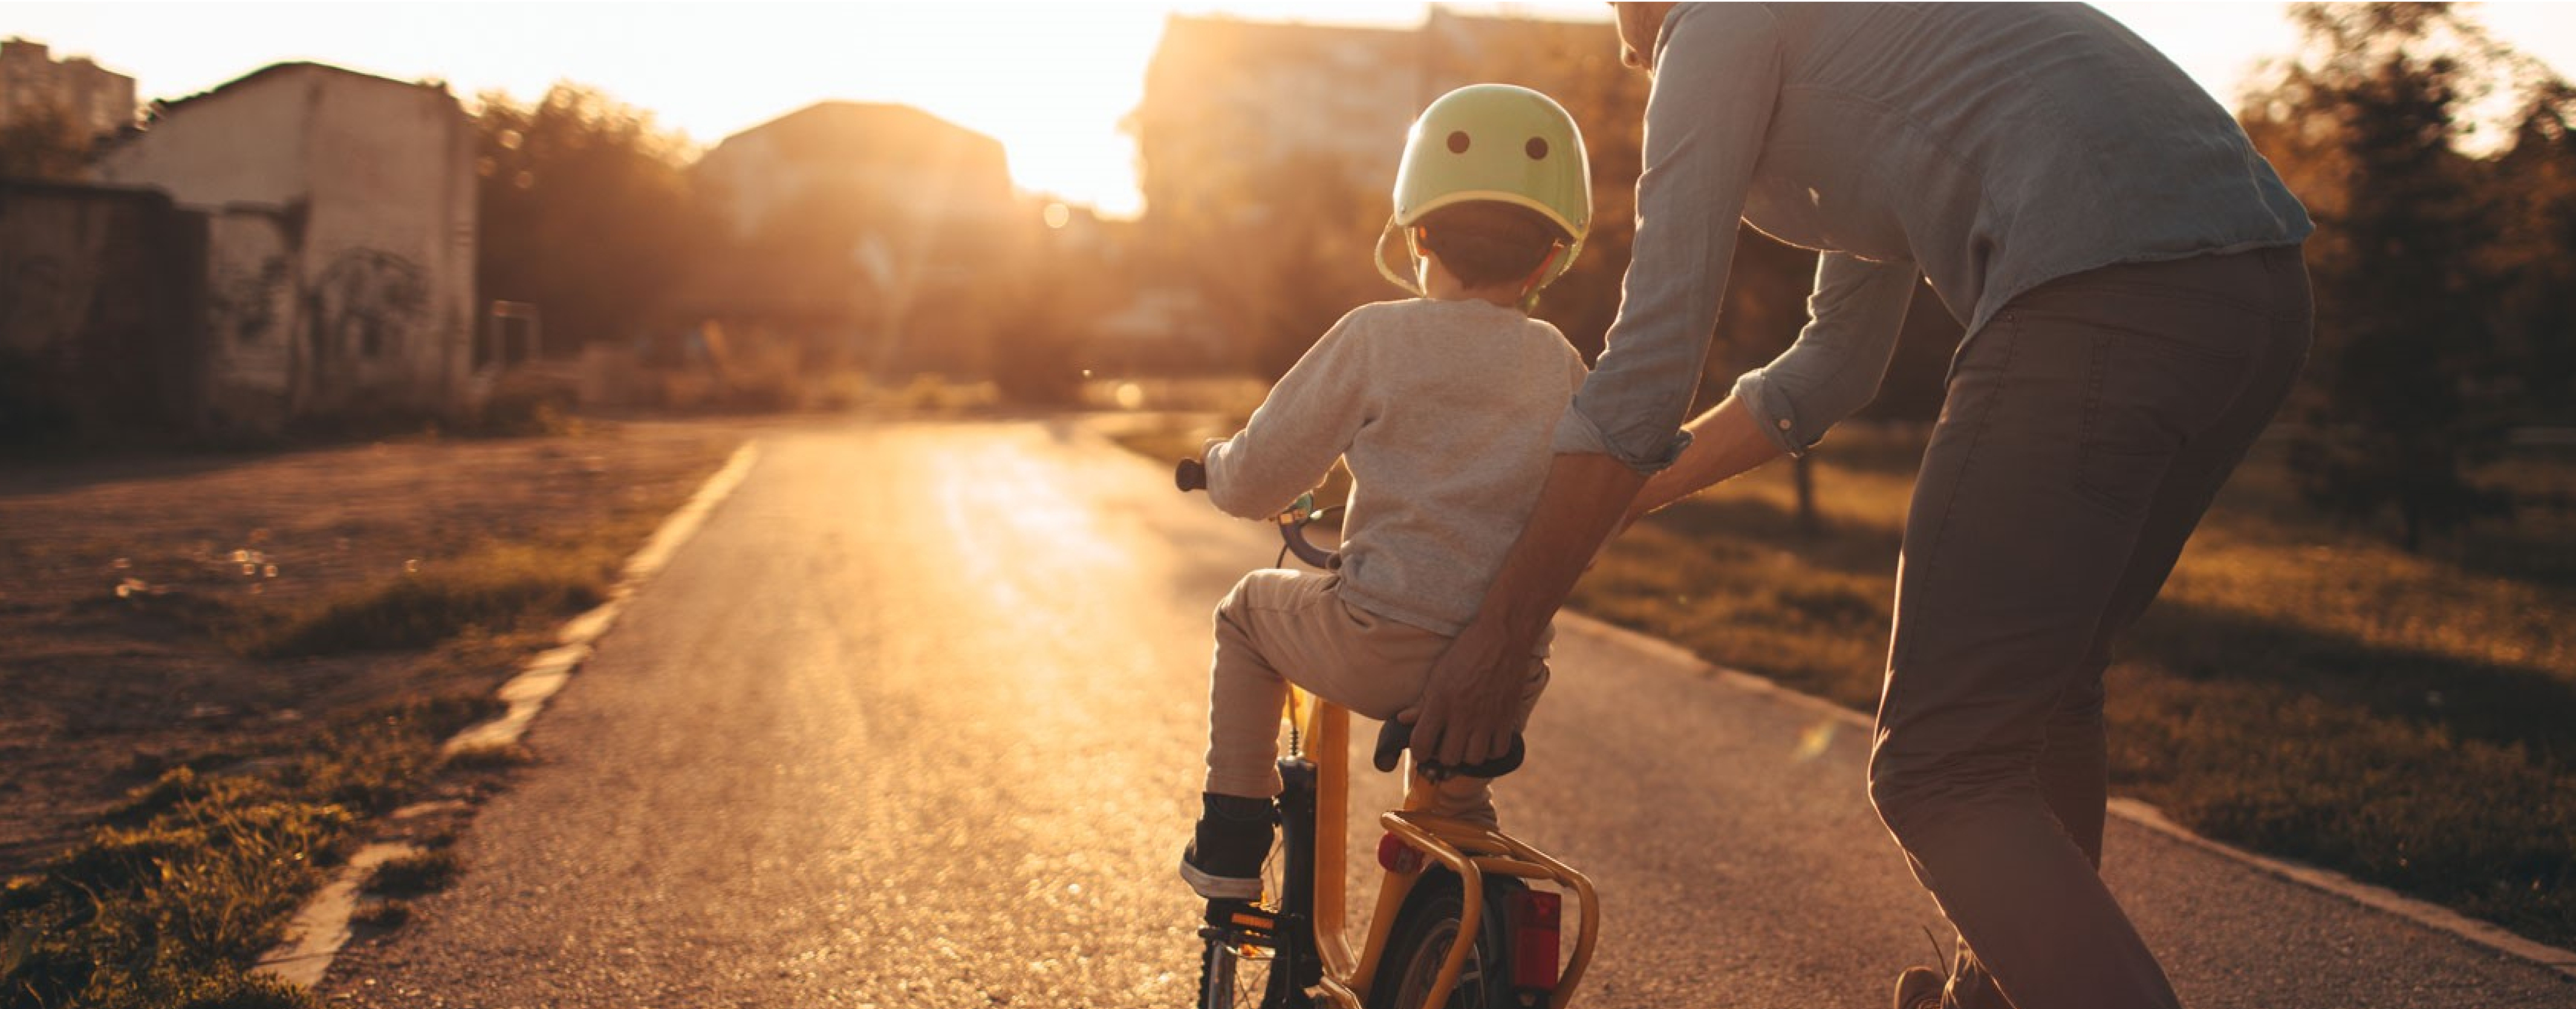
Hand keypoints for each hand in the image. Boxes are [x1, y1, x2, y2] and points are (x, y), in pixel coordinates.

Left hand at [1402, 616, 1528, 767]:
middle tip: (1446, 744)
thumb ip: (1422, 701)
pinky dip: (1491, 749)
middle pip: (1449, 757)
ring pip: (1474, 758)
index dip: (1419, 752)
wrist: (1503, 636)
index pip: (1421, 744)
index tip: (1423, 747)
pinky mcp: (1507, 717)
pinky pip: (1498, 750)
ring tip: (1467, 742)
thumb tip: (1402, 719)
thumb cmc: (1466, 651)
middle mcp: (1462, 714)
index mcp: (1440, 702)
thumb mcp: (1439, 673)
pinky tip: (1487, 738)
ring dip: (1468, 754)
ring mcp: (1486, 718)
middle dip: (1444, 755)